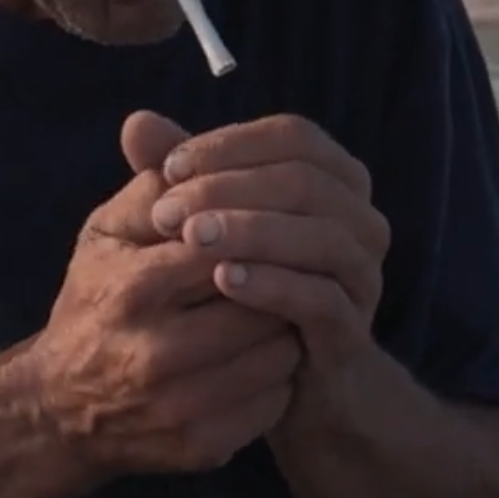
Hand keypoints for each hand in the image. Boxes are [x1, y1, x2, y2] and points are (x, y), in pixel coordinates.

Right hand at [15, 113, 302, 476]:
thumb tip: (166, 128)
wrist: (60, 405)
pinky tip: (264, 357)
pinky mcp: (201, 447)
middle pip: (260, 305)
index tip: (270, 220)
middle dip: (279, 280)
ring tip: (281, 308)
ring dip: (288, 328)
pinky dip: (278, 377)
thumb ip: (148, 185)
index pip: (223, 247)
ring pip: (277, 356)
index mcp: (131, 288)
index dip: (254, 229)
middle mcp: (153, 354)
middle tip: (291, 266)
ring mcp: (180, 408)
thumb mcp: (104, 234)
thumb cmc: (94, 301)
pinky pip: (272, 403)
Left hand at [142, 113, 390, 381]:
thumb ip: (182, 174)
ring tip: (192, 238)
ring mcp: (363, 275)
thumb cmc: (241, 278)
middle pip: (306, 181)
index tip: (168, 165)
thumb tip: (135, 122)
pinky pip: (322, 298)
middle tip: (167, 209)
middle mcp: (361, 219)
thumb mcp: (208, 219)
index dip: (232, 144)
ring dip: (253, 231)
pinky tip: (222, 281)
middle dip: (231, 188)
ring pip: (321, 236)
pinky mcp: (353, 329)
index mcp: (336, 177)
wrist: (280, 375)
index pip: (293, 136)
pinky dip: (273, 285)